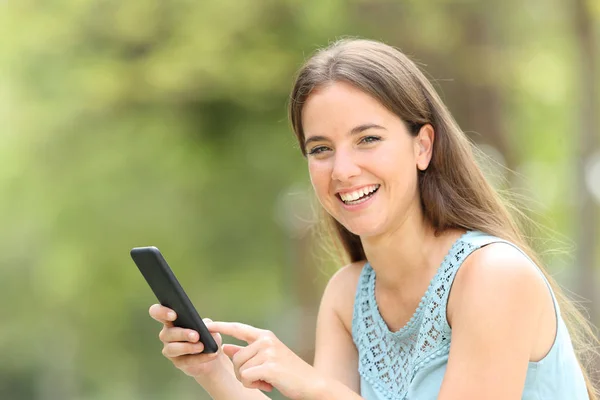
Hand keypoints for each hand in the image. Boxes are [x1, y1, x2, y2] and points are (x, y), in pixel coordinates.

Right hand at [149, 304, 224, 377]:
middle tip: (196, 335)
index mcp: (171, 319)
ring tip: (201, 346)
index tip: (173, 315)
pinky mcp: (177, 362)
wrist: (213, 353)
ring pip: (172, 348)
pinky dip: (199, 358)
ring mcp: (170, 349)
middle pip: (167, 333)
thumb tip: (204, 326)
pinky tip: (211, 355)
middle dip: (182, 334)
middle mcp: (167, 334)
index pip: (157, 312)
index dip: (161, 312)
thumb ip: (206, 323)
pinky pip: (185, 361)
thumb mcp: (210, 326)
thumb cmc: (208, 334)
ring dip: (187, 347)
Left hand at [208, 321, 322, 399]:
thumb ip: (246, 352)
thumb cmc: (288, 372)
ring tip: (267, 379)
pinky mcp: (269, 367)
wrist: (311, 384)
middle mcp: (266, 340)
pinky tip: (268, 384)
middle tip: (262, 376)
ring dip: (250, 380)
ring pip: (239, 370)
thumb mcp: (267, 358)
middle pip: (235, 358)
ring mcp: (268, 352)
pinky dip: (254, 385)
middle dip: (242, 372)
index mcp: (265, 336)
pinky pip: (246, 378)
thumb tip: (226, 348)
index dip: (221, 327)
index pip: (238, 328)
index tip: (208, 325)